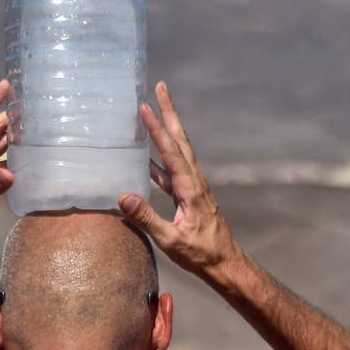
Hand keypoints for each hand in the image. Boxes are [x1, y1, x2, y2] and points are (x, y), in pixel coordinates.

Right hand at [120, 81, 240, 278]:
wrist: (225, 264)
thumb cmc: (201, 255)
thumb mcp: (171, 240)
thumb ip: (147, 219)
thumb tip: (123, 197)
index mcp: (190, 188)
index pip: (170, 151)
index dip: (157, 128)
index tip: (145, 106)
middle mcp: (194, 181)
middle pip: (179, 139)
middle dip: (169, 112)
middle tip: (160, 86)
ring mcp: (192, 187)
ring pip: (177, 150)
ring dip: (167, 129)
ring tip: (154, 109)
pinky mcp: (189, 196)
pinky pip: (171, 170)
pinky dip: (159, 157)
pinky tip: (146, 156)